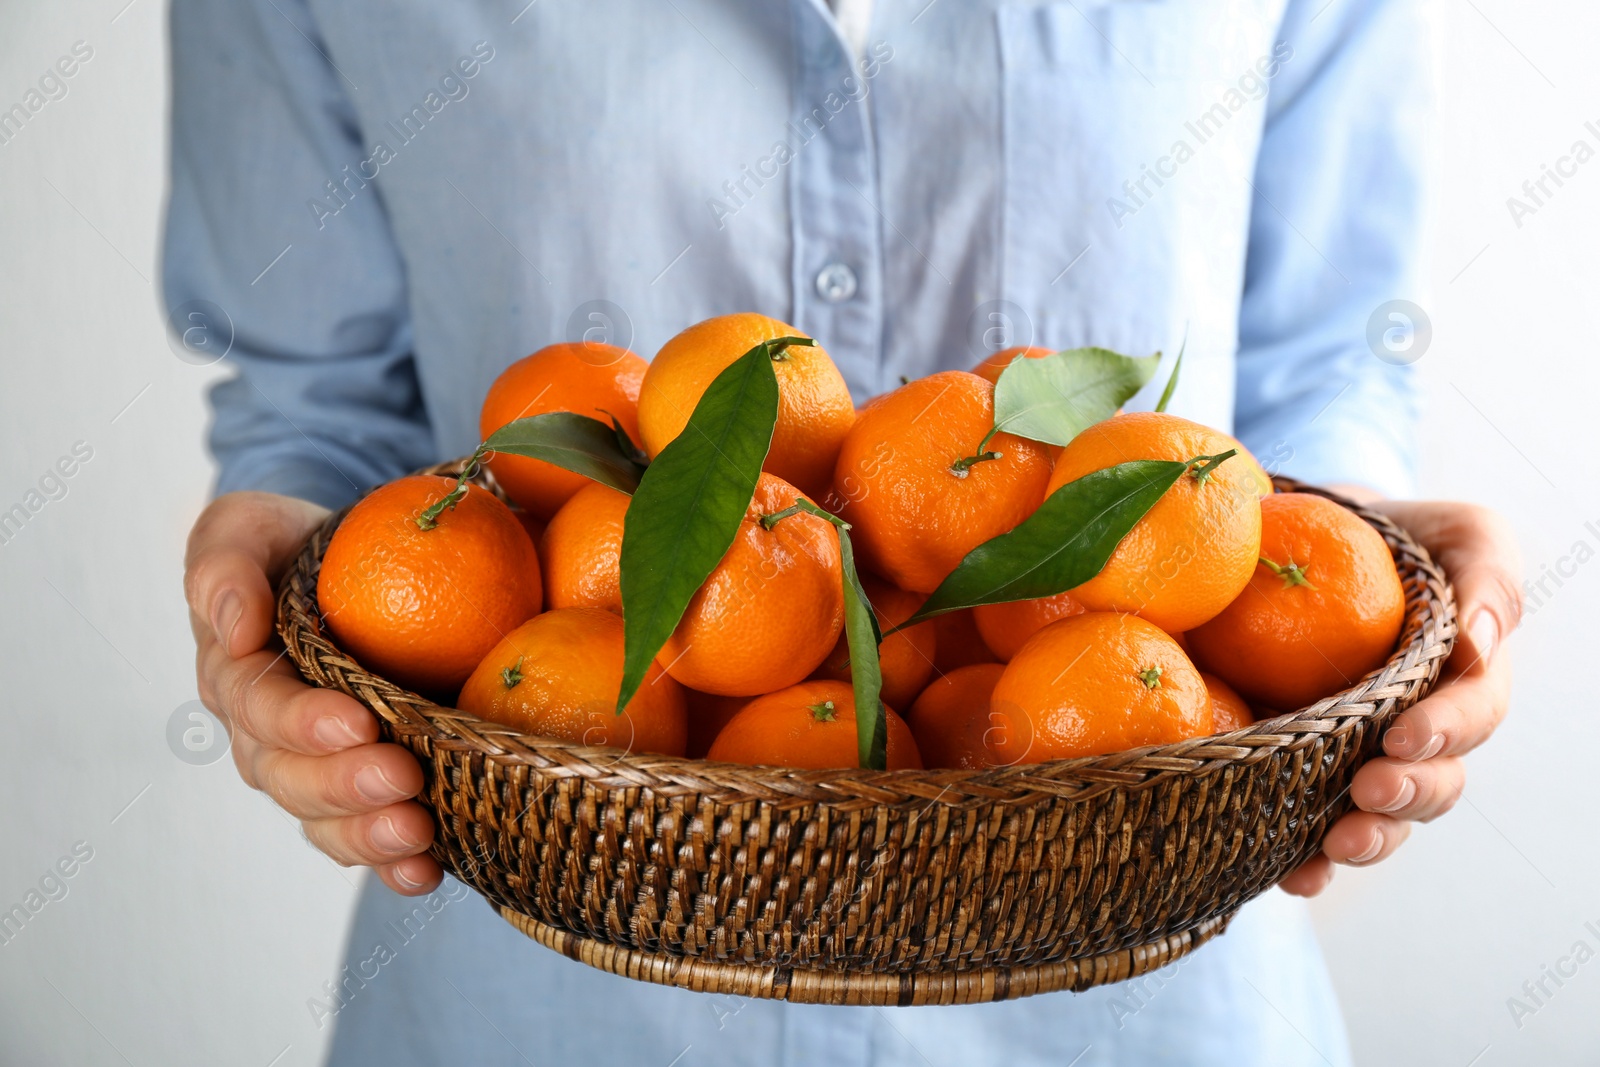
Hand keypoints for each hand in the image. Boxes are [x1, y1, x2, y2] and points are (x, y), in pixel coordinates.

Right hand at [184, 492, 442, 894]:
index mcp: (237, 677)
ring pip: (324, 819)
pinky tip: (424, 873)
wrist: (341, 565)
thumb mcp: (248, 529)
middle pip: (292, 778)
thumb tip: (235, 628)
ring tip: (417, 834)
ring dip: (368, 834)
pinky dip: (391, 863)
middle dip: (344, 786)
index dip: (302, 723)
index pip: (260, 710)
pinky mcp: (360, 788)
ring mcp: (312, 769)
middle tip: (402, 778)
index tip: (356, 722)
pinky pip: (364, 837)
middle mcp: (266, 736)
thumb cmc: (289, 545)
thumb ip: (226, 564)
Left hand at [1278, 497, 1521, 895]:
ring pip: (1384, 819)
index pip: (1472, 715)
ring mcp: (1362, 757)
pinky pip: (1309, 830)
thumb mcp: (1459, 535)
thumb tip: (1481, 644)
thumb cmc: (1396, 537)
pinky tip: (1291, 879)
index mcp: (1463, 682)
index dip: (1444, 733)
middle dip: (1407, 797)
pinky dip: (1305, 863)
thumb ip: (1487, 576)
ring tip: (1335, 847)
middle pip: (1435, 784)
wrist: (1305, 536)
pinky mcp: (1303, 771)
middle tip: (1367, 792)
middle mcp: (1420, 732)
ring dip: (1368, 840)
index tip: (1401, 737)